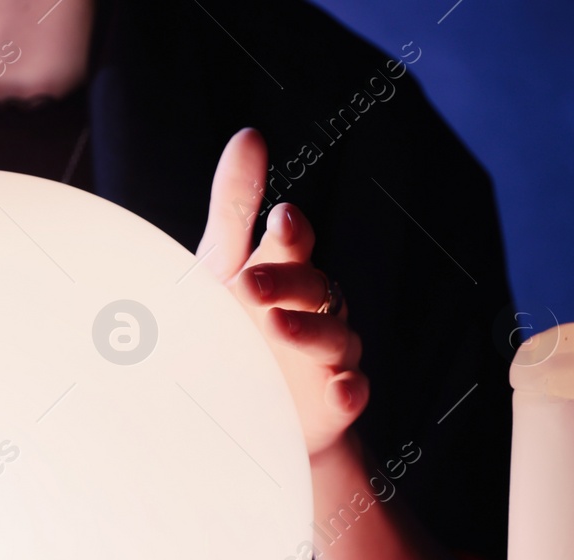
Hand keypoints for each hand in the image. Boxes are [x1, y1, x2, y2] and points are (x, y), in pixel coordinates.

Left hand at [196, 128, 368, 456]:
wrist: (241, 411)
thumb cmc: (233, 326)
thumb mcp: (222, 267)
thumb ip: (236, 206)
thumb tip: (250, 134)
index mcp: (286, 272)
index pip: (293, 245)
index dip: (290, 233)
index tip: (278, 220)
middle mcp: (315, 310)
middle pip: (314, 289)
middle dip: (285, 283)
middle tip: (246, 283)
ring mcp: (328, 357)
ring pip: (334, 339)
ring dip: (309, 332)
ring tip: (276, 327)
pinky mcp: (334, 403)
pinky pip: (351, 394)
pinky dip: (349, 391)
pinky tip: (342, 388)